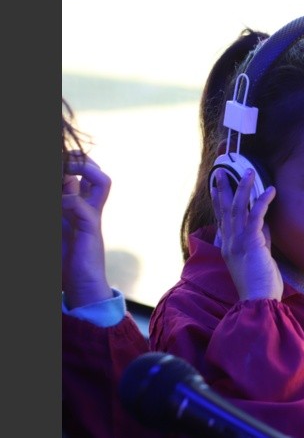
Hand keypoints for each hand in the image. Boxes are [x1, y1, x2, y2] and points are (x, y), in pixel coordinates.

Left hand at [61, 152, 113, 307]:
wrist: (82, 287)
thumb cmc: (67, 262)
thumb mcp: (60, 229)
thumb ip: (62, 210)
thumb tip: (63, 191)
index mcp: (81, 208)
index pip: (84, 176)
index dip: (73, 165)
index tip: (61, 162)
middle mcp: (90, 208)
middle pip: (98, 173)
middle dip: (81, 160)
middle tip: (65, 161)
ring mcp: (92, 217)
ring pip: (101, 180)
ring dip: (82, 169)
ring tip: (66, 169)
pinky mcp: (90, 229)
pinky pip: (80, 205)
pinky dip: (66, 200)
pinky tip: (58, 204)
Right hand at [211, 168, 282, 299]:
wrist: (258, 301)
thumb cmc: (261, 285)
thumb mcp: (259, 257)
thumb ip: (260, 240)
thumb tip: (264, 224)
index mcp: (229, 247)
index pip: (222, 219)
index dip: (219, 201)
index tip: (217, 186)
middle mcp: (230, 242)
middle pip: (225, 209)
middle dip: (223, 188)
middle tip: (221, 170)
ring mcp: (238, 242)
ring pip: (238, 208)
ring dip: (244, 187)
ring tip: (249, 171)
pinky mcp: (250, 243)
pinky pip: (255, 216)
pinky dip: (262, 201)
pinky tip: (270, 190)